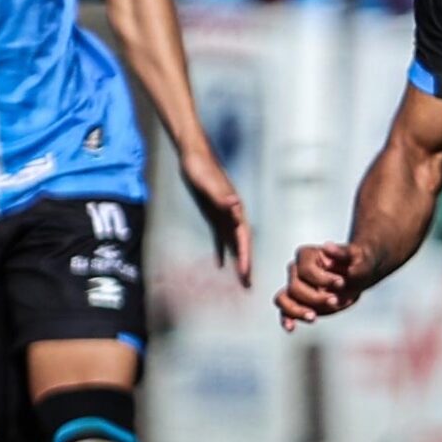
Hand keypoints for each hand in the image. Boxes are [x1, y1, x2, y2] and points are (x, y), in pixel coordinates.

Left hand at [180, 148, 252, 286]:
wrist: (194, 156)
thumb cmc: (201, 168)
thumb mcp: (208, 183)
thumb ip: (221, 196)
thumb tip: (235, 206)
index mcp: (235, 209)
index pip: (243, 237)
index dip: (245, 255)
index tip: (245, 273)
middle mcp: (233, 214)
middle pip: (242, 243)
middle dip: (246, 263)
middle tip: (247, 285)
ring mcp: (224, 215)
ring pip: (233, 243)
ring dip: (237, 259)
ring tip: (240, 279)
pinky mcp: (213, 214)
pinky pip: (220, 237)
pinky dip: (221, 251)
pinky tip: (219, 263)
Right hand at [277, 242, 374, 330]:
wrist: (359, 275)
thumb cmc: (358, 263)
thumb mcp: (359, 257)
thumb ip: (344, 253)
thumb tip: (327, 246)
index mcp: (307, 254)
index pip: (306, 270)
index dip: (322, 279)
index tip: (341, 283)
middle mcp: (296, 269)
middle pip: (295, 287)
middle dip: (315, 297)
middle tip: (335, 300)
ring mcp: (294, 285)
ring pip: (283, 299)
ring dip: (297, 310)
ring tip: (313, 317)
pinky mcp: (297, 301)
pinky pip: (284, 310)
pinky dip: (286, 319)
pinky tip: (291, 328)